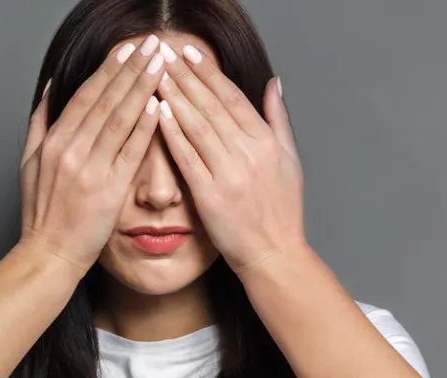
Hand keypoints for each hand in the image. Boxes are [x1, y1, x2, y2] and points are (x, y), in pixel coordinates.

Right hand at [18, 35, 166, 274]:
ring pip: (120, 119)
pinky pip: (130, 152)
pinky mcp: (109, 190)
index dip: (109, 70)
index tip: (127, 50)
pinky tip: (159, 105)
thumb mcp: (28, 164)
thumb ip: (39, 123)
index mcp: (53, 142)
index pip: (86, 96)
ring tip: (162, 64)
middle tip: (152, 45)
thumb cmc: (42, 214)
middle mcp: (70, 151)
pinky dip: (145, 126)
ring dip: (143, 88)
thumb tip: (50, 88)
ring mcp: (90, 169)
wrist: (49, 255)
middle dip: (132, 69)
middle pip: (106, 100)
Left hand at [154, 43, 308, 275]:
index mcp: (267, 142)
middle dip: (186, 77)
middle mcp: (249, 153)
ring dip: (175, 97)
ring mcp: (229, 174)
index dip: (210, 74)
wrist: (273, 253)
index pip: (233, 98)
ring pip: (197, 126)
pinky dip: (172, 133)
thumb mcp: (290, 159)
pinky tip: (158, 112)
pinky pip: (187, 157)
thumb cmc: (281, 210)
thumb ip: (278, 118)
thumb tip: (273, 83)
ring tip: (156, 76)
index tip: (191, 55)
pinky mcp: (210, 195)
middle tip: (165, 55)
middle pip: (212, 106)